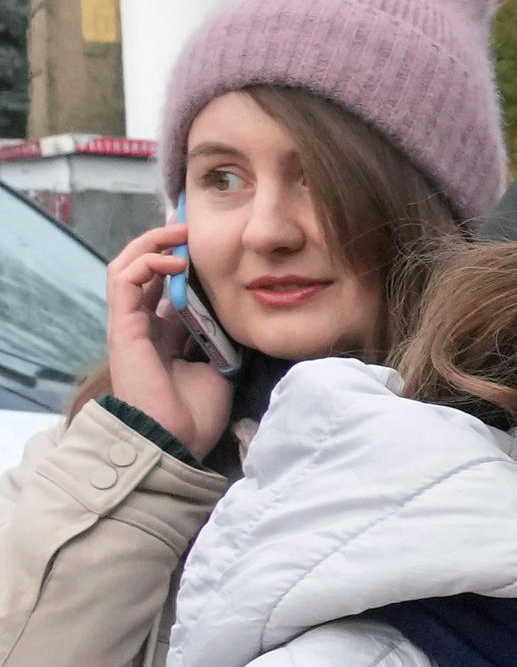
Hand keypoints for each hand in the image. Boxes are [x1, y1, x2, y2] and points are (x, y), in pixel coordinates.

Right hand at [96, 224, 231, 455]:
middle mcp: (145, 324)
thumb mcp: (220, 369)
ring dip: (153, 243)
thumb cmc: (195, 414)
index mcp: (166, 334)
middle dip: (166, 242)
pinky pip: (124, 280)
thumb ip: (223, 341)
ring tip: (181, 231)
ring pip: (128, 266)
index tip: (211, 244)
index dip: (185, 262)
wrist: (174, 440)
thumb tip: (244, 318)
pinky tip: (176, 258)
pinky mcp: (122, 326)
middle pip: (145, 269)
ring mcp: (130, 324)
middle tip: (192, 226)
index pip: (168, 285)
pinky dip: (147, 261)